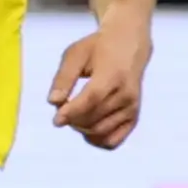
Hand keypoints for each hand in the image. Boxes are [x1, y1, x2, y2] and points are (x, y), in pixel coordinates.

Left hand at [48, 13, 151, 149]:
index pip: (92, 99)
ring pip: (100, 132)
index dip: (72, 112)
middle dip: (72, 119)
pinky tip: (87, 129)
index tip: (56, 120)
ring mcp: (132, 108)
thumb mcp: (75, 54)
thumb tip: (53, 102)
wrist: (129, 46)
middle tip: (63, 107)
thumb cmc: (98, 48)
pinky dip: (96, 140)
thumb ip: (63, 77)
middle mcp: (126, 95)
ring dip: (81, 129)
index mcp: (113, 75)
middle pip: (94, 118)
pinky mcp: (134, 118)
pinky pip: (113, 141)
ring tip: (74, 114)